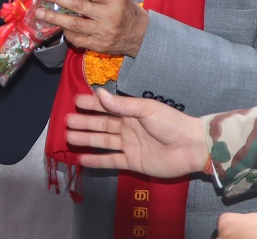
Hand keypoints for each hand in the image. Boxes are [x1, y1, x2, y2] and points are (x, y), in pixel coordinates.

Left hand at [35, 0, 148, 57]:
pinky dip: (66, 32)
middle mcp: (108, 16)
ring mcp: (102, 33)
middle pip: (78, 6)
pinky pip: (77, 39)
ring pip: (74, 24)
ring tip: (40, 12)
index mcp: (114, 0)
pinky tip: (58, 26)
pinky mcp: (98, 46)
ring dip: (55, 17)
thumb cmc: (127, 11)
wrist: (142, 36)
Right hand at [65, 89, 206, 178]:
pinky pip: (111, 160)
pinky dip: (97, 160)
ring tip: (69, 137)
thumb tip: (100, 94)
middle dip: (84, 122)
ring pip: (103, 141)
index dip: (92, 104)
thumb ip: (122, 105)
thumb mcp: (146, 109)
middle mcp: (128, 128)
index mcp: (132, 113)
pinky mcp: (132, 162)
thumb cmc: (171, 123)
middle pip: (101, 124)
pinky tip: (82, 159)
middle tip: (66, 121)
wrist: (190, 147)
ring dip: (86, 139)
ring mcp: (129, 145)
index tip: (75, 101)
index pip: (107, 107)